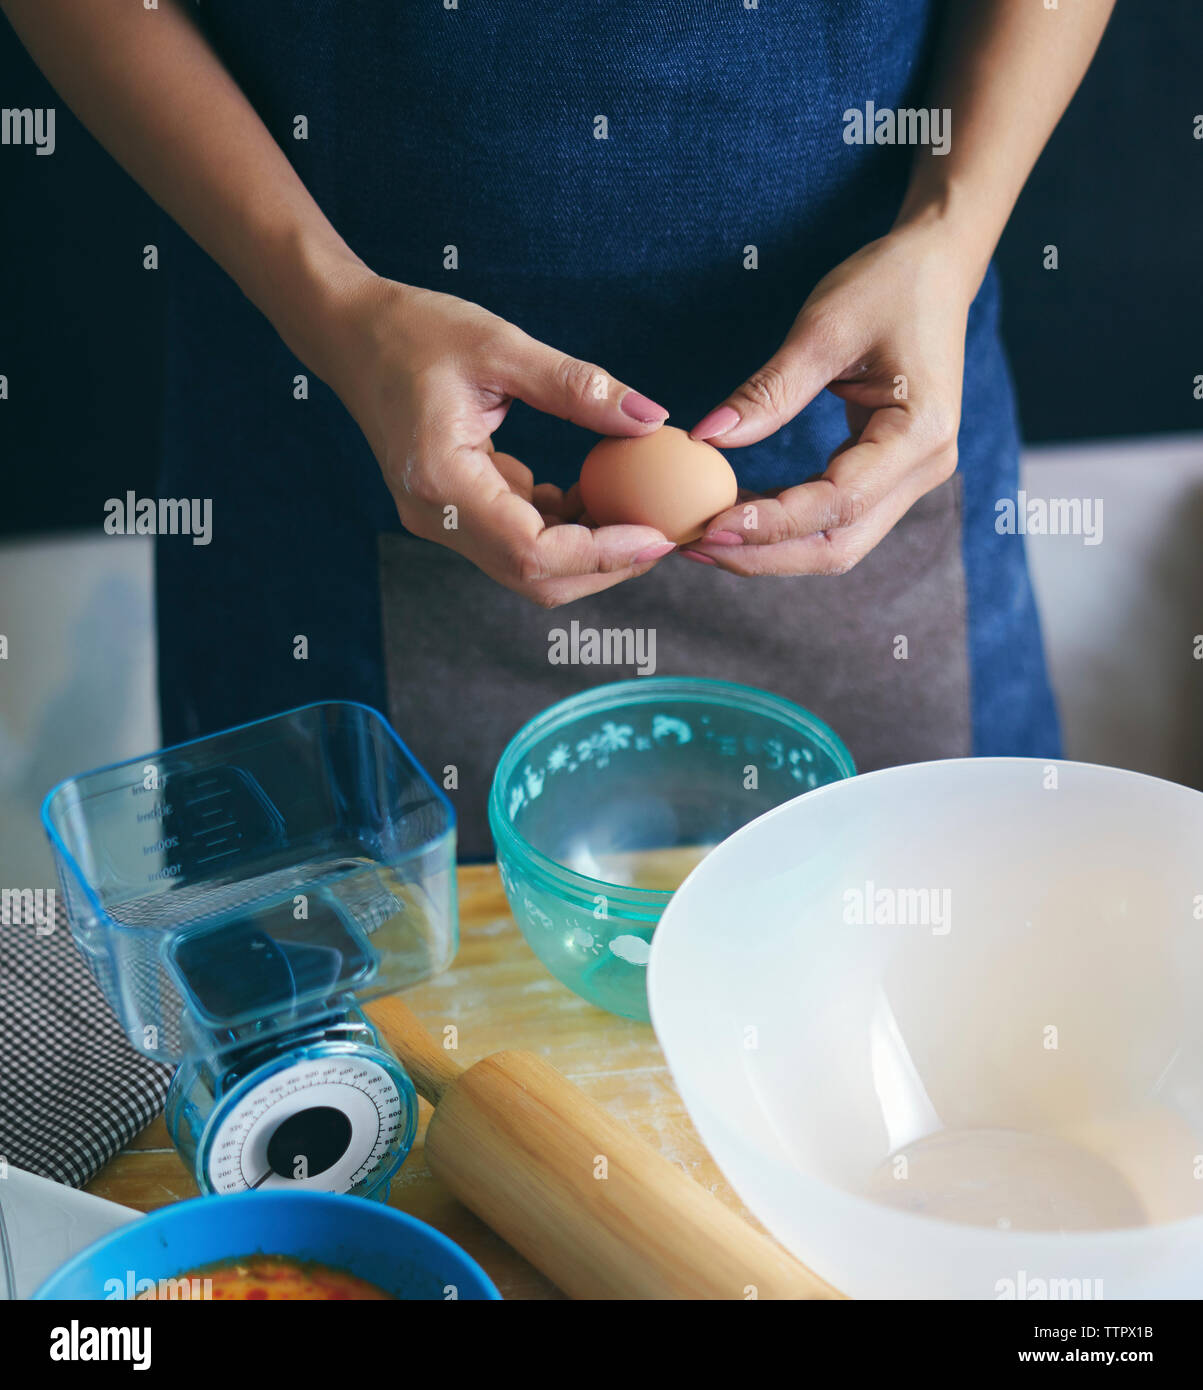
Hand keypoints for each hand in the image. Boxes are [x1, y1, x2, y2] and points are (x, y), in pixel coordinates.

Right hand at [329, 276, 675, 606]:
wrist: (352, 333)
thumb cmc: (415, 331)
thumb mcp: (500, 346)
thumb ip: (577, 386)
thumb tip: (651, 420)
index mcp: (441, 481)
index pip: (532, 551)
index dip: (601, 554)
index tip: (656, 537)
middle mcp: (436, 517)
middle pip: (534, 578)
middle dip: (604, 566)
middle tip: (661, 535)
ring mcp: (441, 521)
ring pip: (528, 568)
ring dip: (587, 551)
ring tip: (637, 512)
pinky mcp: (452, 512)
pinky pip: (517, 540)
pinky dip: (562, 528)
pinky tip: (593, 493)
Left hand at [684, 221, 977, 575]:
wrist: (935, 268)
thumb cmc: (887, 285)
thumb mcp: (822, 329)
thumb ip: (768, 392)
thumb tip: (706, 439)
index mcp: (920, 433)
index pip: (839, 503)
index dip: (772, 523)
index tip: (710, 526)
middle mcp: (925, 468)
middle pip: (838, 544)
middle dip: (764, 554)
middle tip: (694, 546)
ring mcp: (910, 477)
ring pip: (835, 542)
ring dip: (770, 548)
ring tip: (703, 536)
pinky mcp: (889, 475)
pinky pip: (833, 518)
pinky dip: (783, 525)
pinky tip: (734, 513)